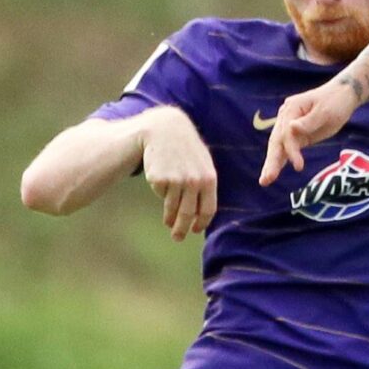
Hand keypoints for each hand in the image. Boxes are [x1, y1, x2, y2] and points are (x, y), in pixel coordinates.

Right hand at [139, 107, 217, 239]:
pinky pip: (160, 194)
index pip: (208, 209)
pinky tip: (161, 183)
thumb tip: (205, 211)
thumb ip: (205, 184)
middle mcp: (194, 181)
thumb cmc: (185, 148)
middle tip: (178, 238)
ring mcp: (176, 180)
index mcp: (209, 178)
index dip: (201, 223)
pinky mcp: (159, 179)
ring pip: (173, 208)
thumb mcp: (202, 162)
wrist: (164, 129)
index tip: (195, 230)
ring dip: (170, 220)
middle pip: (189, 214)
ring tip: (168, 224)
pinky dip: (161, 194)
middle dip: (183, 229)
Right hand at [259, 80, 359, 186]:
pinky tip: (273, 174)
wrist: (343, 95)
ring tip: (264, 181)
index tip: (298, 166)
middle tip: (266, 179)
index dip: (291, 150)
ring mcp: (290, 127)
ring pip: (279, 147)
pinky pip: (287, 150)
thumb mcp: (325, 111)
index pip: (286, 133)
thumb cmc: (335, 101)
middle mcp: (286, 117)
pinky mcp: (298, 136)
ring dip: (272, 164)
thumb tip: (291, 127)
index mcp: (291, 108)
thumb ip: (309, 121)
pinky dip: (281, 161)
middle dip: (271, 161)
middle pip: (276, 141)